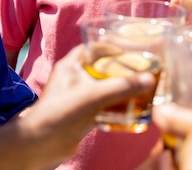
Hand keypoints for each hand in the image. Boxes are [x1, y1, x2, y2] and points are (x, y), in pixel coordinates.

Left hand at [20, 44, 155, 163]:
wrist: (41, 145)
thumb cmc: (60, 113)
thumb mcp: (94, 95)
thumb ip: (122, 87)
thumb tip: (149, 80)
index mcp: (71, 65)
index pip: (92, 47)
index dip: (111, 46)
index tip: (129, 48)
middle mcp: (74, 78)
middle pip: (102, 67)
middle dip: (120, 68)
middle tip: (139, 69)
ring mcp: (78, 96)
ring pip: (104, 87)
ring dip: (120, 88)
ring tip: (139, 87)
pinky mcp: (82, 113)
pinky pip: (104, 105)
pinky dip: (116, 106)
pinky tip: (131, 108)